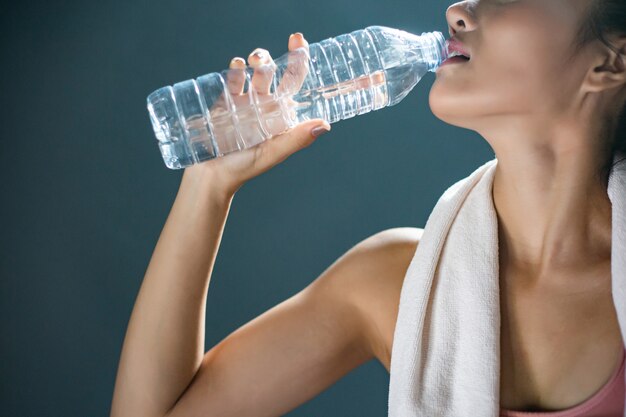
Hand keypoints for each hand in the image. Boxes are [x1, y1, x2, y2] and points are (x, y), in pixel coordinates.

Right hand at [189, 33, 330, 195]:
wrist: (211, 176)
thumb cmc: (245, 168)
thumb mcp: (273, 153)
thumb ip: (296, 139)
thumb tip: (324, 124)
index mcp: (281, 114)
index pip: (294, 81)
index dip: (299, 60)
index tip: (299, 42)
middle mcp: (265, 104)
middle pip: (274, 72)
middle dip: (273, 57)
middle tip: (266, 57)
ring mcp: (244, 101)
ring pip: (254, 71)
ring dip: (257, 60)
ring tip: (253, 61)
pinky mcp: (224, 101)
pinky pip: (232, 78)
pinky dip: (235, 69)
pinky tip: (236, 66)